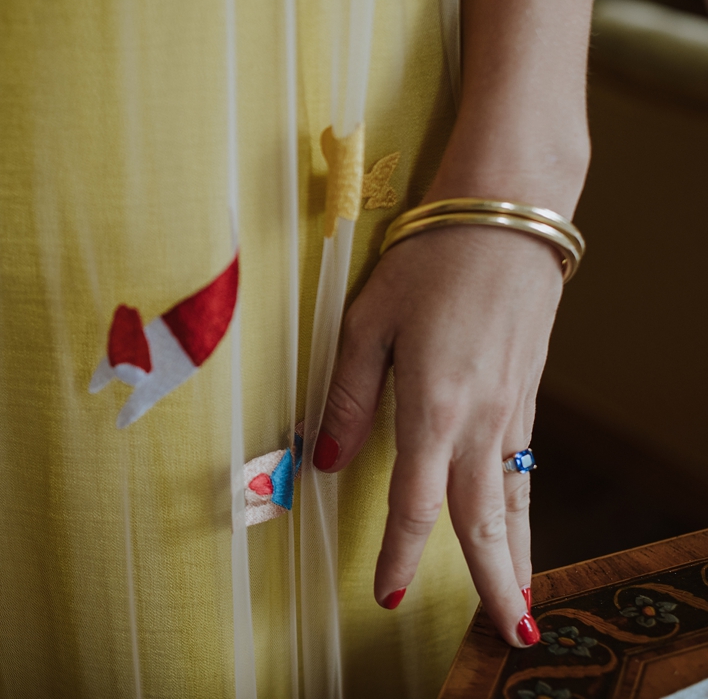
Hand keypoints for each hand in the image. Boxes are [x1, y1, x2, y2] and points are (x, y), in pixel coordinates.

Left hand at [312, 220, 562, 646]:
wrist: (506, 214)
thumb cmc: (431, 258)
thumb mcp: (369, 321)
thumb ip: (346, 395)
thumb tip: (323, 458)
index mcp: (435, 405)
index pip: (415, 502)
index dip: (400, 555)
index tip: (387, 594)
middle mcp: (482, 418)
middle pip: (485, 520)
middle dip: (495, 583)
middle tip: (508, 636)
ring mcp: (512, 407)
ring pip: (517, 501)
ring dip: (521, 557)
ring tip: (524, 605)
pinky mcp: (527, 392)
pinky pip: (526, 468)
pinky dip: (527, 511)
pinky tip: (523, 528)